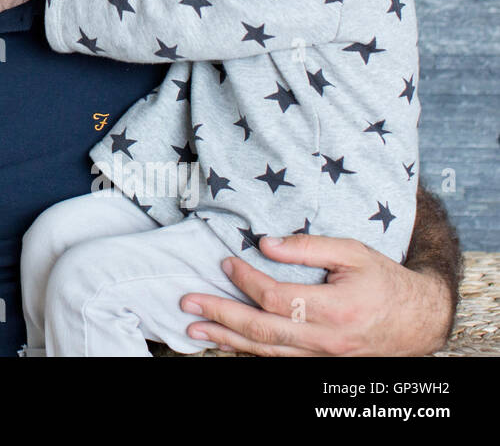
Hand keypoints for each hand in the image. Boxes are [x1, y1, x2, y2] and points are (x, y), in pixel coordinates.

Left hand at [180, 233, 449, 355]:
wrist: (419, 321)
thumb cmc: (385, 281)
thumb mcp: (353, 252)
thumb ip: (308, 246)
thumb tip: (264, 244)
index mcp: (337, 309)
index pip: (277, 298)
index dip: (246, 280)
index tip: (225, 261)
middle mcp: (328, 340)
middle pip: (263, 330)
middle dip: (221, 315)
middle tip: (187, 302)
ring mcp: (324, 357)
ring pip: (267, 352)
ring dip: (227, 339)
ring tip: (194, 328)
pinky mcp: (321, 364)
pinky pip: (279, 360)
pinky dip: (249, 352)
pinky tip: (226, 342)